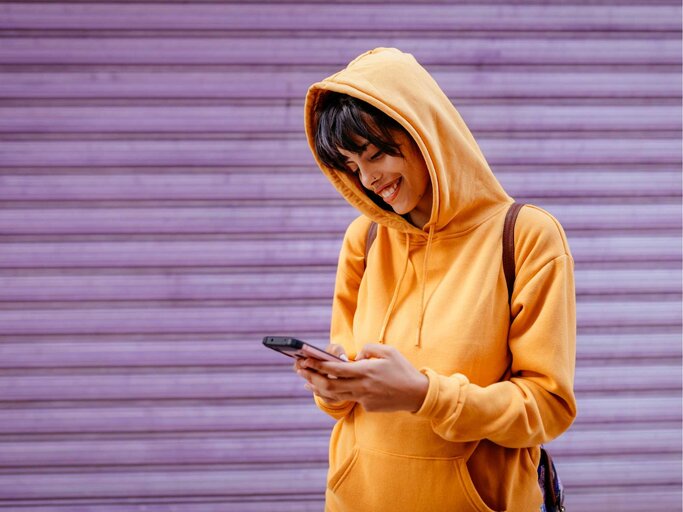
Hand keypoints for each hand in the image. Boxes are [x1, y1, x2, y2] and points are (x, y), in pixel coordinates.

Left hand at [296, 344, 428, 412]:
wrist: (418, 395)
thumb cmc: (403, 369)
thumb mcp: (388, 351)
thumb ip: (369, 349)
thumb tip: (355, 356)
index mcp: (367, 370)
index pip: (336, 368)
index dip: (317, 364)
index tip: (304, 358)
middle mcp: (363, 386)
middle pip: (329, 384)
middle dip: (311, 377)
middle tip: (299, 369)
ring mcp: (364, 399)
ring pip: (335, 394)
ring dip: (318, 387)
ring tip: (306, 381)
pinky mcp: (368, 407)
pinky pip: (350, 398)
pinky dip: (338, 393)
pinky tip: (328, 389)